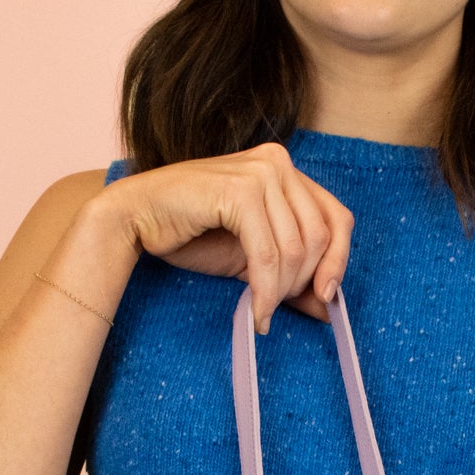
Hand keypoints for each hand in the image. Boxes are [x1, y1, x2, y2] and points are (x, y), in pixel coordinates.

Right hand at [95, 141, 354, 332]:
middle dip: (302, 282)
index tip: (325, 299)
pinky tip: (255, 311)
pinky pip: (268, 254)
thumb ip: (292, 276)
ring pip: (296, 248)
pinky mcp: (238, 190)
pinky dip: (265, 290)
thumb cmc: (190, 234)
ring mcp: (259, 171)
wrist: (136, 219)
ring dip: (280, 291)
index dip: (339, 262)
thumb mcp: (253, 258)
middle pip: (321, 236)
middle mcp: (278, 162)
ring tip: (260, 311)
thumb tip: (331, 310)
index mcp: (286, 171)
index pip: (338, 218)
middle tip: (276, 307)